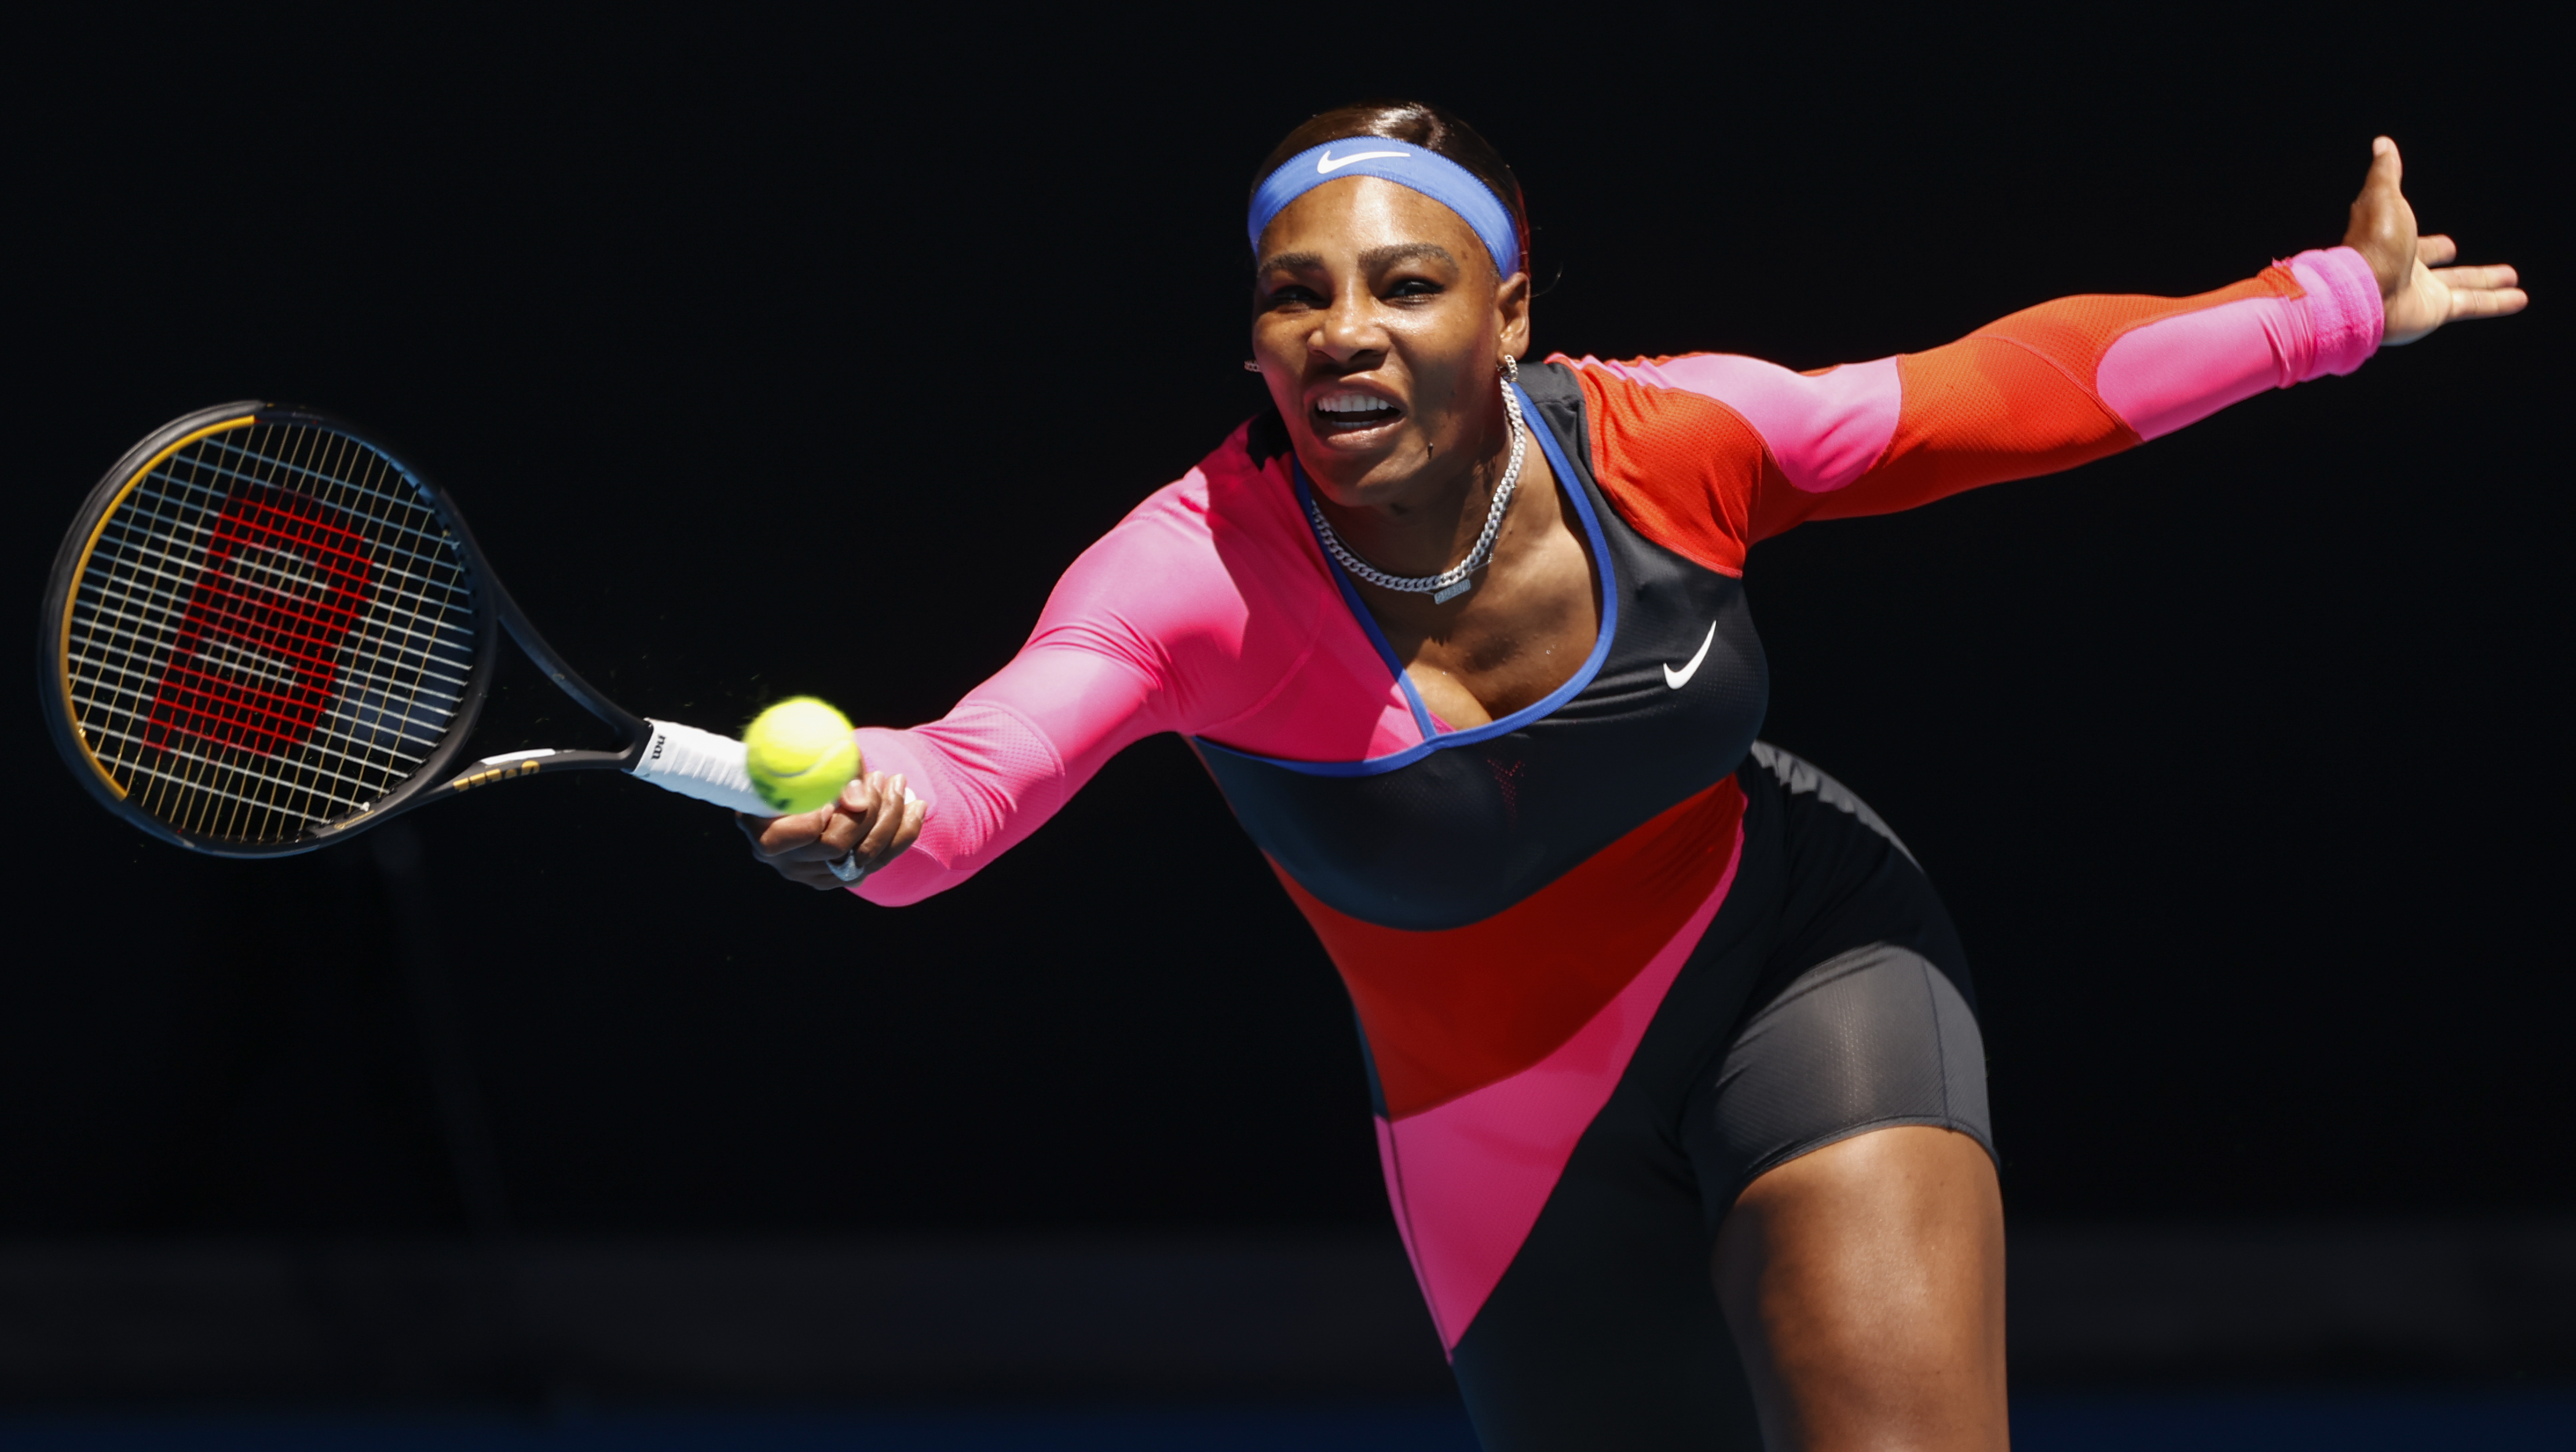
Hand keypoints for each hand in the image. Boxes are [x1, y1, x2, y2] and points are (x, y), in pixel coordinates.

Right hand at [737, 767, 925, 890]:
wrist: (801, 784)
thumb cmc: (798, 765)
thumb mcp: (804, 760)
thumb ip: (828, 772)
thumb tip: (860, 799)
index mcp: (762, 833)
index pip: (781, 841)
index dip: (810, 821)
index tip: (830, 795)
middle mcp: (787, 862)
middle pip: (834, 847)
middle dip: (869, 809)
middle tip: (885, 776)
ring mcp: (816, 874)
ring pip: (863, 858)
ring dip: (892, 819)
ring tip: (899, 784)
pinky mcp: (842, 875)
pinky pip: (880, 862)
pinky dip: (903, 834)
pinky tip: (914, 807)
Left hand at [2343, 136, 2526, 345]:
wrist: (2363, 292)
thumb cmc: (2371, 243)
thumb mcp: (2383, 197)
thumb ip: (2386, 173)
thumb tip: (2382, 144)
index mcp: (2395, 245)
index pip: (2420, 245)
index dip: (2435, 246)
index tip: (2449, 246)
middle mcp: (2408, 272)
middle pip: (2446, 272)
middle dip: (2467, 271)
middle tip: (2493, 270)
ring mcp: (2422, 293)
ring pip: (2465, 287)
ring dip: (2490, 283)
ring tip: (2513, 281)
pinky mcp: (2436, 310)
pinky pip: (2474, 304)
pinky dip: (2497, 302)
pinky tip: (2519, 299)